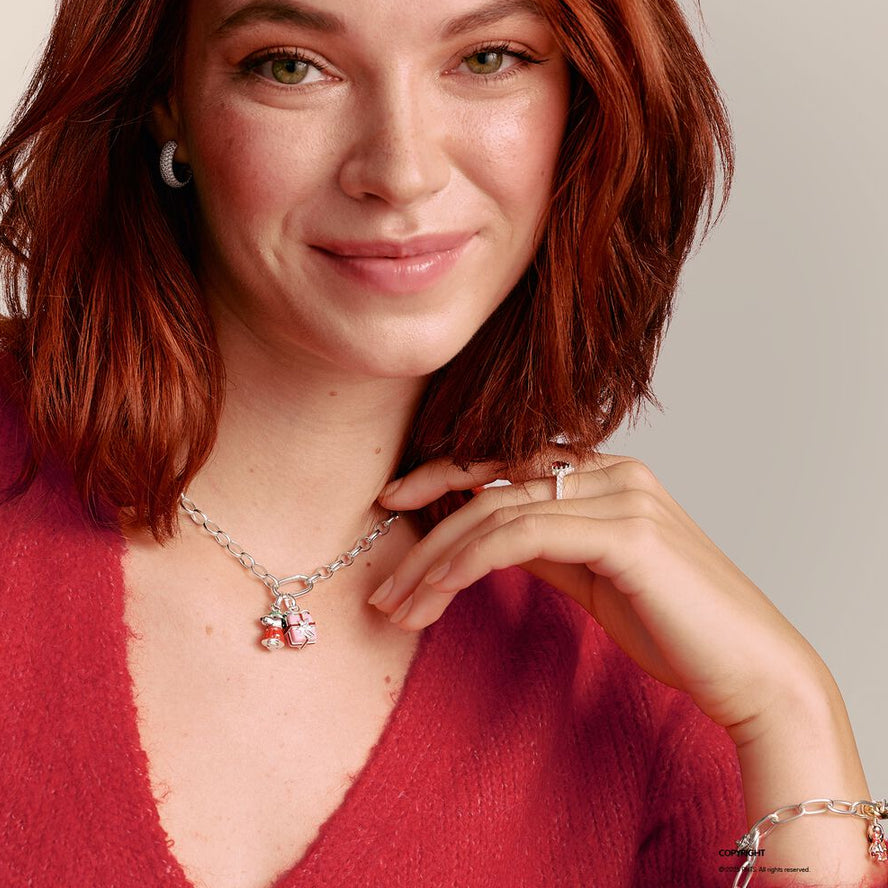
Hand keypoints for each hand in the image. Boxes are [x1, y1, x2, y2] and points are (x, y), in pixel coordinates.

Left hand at [369, 454, 832, 739]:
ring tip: (398, 606)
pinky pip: (523, 534)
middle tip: (383, 584)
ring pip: (497, 510)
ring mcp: (623, 496)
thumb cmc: (675, 628)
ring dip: (435, 560)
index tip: (391, 503)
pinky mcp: (627, 532)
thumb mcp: (592, 577)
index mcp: (605, 473)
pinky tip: (438, 591)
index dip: (440, 476)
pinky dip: (469, 560)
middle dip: (425, 532)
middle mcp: (613, 470)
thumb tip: (482, 537)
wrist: (752, 674)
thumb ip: (544, 546)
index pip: (503, 462)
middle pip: (491, 486)